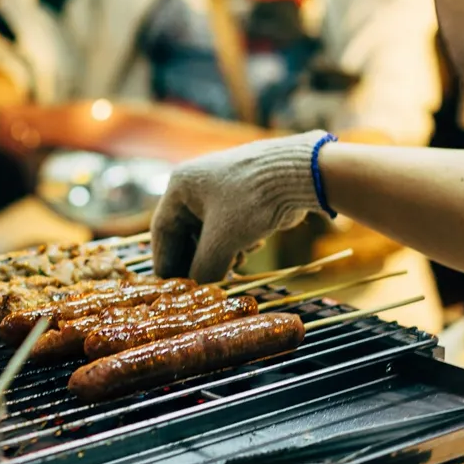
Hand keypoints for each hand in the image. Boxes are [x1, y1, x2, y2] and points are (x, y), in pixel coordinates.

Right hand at [151, 130, 331, 281]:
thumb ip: (203, 269)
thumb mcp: (222, 241)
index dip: (165, 261)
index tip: (171, 287)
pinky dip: (234, 244)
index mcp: (180, 185)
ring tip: (234, 265)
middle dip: (197, 260)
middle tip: (204, 284)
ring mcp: (221, 190)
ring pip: (208, 234)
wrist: (301, 174)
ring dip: (219, 255)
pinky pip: (228, 229)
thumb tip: (198, 289)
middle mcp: (197, 185)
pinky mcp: (243, 197)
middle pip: (186, 234)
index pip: (162, 230)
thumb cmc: (253, 201)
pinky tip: (250, 250)